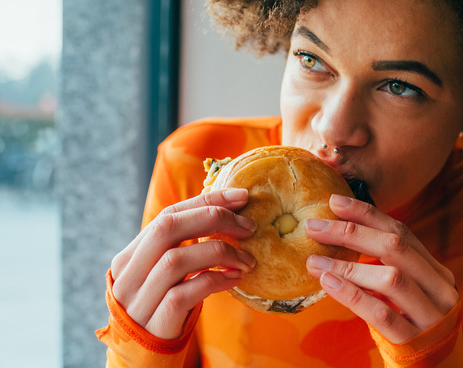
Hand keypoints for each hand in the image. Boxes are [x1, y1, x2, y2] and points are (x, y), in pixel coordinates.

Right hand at [110, 189, 256, 338]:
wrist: (145, 360)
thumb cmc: (164, 310)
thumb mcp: (166, 276)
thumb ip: (182, 248)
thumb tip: (227, 213)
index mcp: (129, 256)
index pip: (168, 215)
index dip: (206, 200)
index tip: (241, 196)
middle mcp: (128, 275)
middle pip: (167, 228)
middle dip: (213, 218)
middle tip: (248, 226)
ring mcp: (139, 300)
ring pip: (176, 260)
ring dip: (220, 253)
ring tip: (248, 259)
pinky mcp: (156, 323)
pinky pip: (186, 293)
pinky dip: (215, 280)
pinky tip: (236, 278)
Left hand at [304, 194, 458, 343]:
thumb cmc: (412, 329)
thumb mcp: (407, 294)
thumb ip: (387, 267)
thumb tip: (343, 233)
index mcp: (437, 273)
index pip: (403, 233)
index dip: (368, 215)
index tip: (335, 202)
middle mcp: (439, 290)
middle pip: (396, 248)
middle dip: (352, 232)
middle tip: (315, 226)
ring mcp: (430, 316)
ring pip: (390, 279)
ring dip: (348, 265)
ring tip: (314, 259)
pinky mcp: (413, 342)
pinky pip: (381, 314)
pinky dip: (352, 295)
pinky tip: (328, 283)